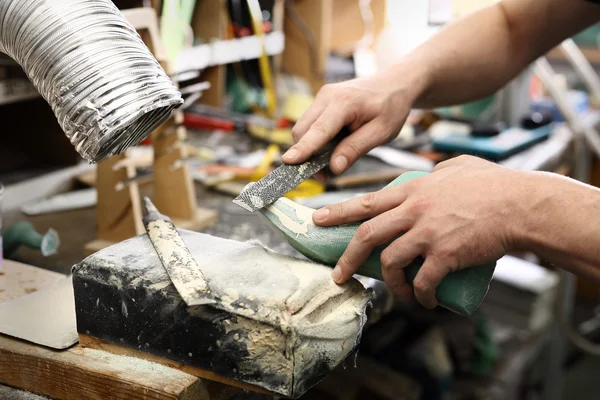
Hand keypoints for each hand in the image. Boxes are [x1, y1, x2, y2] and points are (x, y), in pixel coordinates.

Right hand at [281, 72, 414, 174]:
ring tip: (331, 162)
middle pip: (303, 130)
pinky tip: (332, 146)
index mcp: (345, 102)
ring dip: (310, 148)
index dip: (303, 148)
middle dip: (306, 155)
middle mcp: (327, 96)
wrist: (394, 83)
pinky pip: (309, 124)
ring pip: (303, 128)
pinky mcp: (320, 101)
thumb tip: (334, 168)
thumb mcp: (381, 132)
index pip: (319, 130)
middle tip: (324, 176)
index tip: (288, 161)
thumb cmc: (391, 107)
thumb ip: (356, 149)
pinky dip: (315, 139)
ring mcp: (322, 96)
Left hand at [311, 155, 523, 308]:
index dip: (339, 212)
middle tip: (339, 274)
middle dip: (348, 257)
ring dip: (390, 283)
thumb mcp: (458, 166)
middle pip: (368, 234)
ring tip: (398, 293)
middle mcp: (414, 211)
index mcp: (414, 190)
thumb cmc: (494, 184)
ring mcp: (428, 232)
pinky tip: (425, 301)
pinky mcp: (445, 253)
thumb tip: (432, 172)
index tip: (318, 219)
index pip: (367, 202)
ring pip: (391, 261)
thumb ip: (438, 169)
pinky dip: (420, 295)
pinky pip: (423, 281)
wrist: (520, 204)